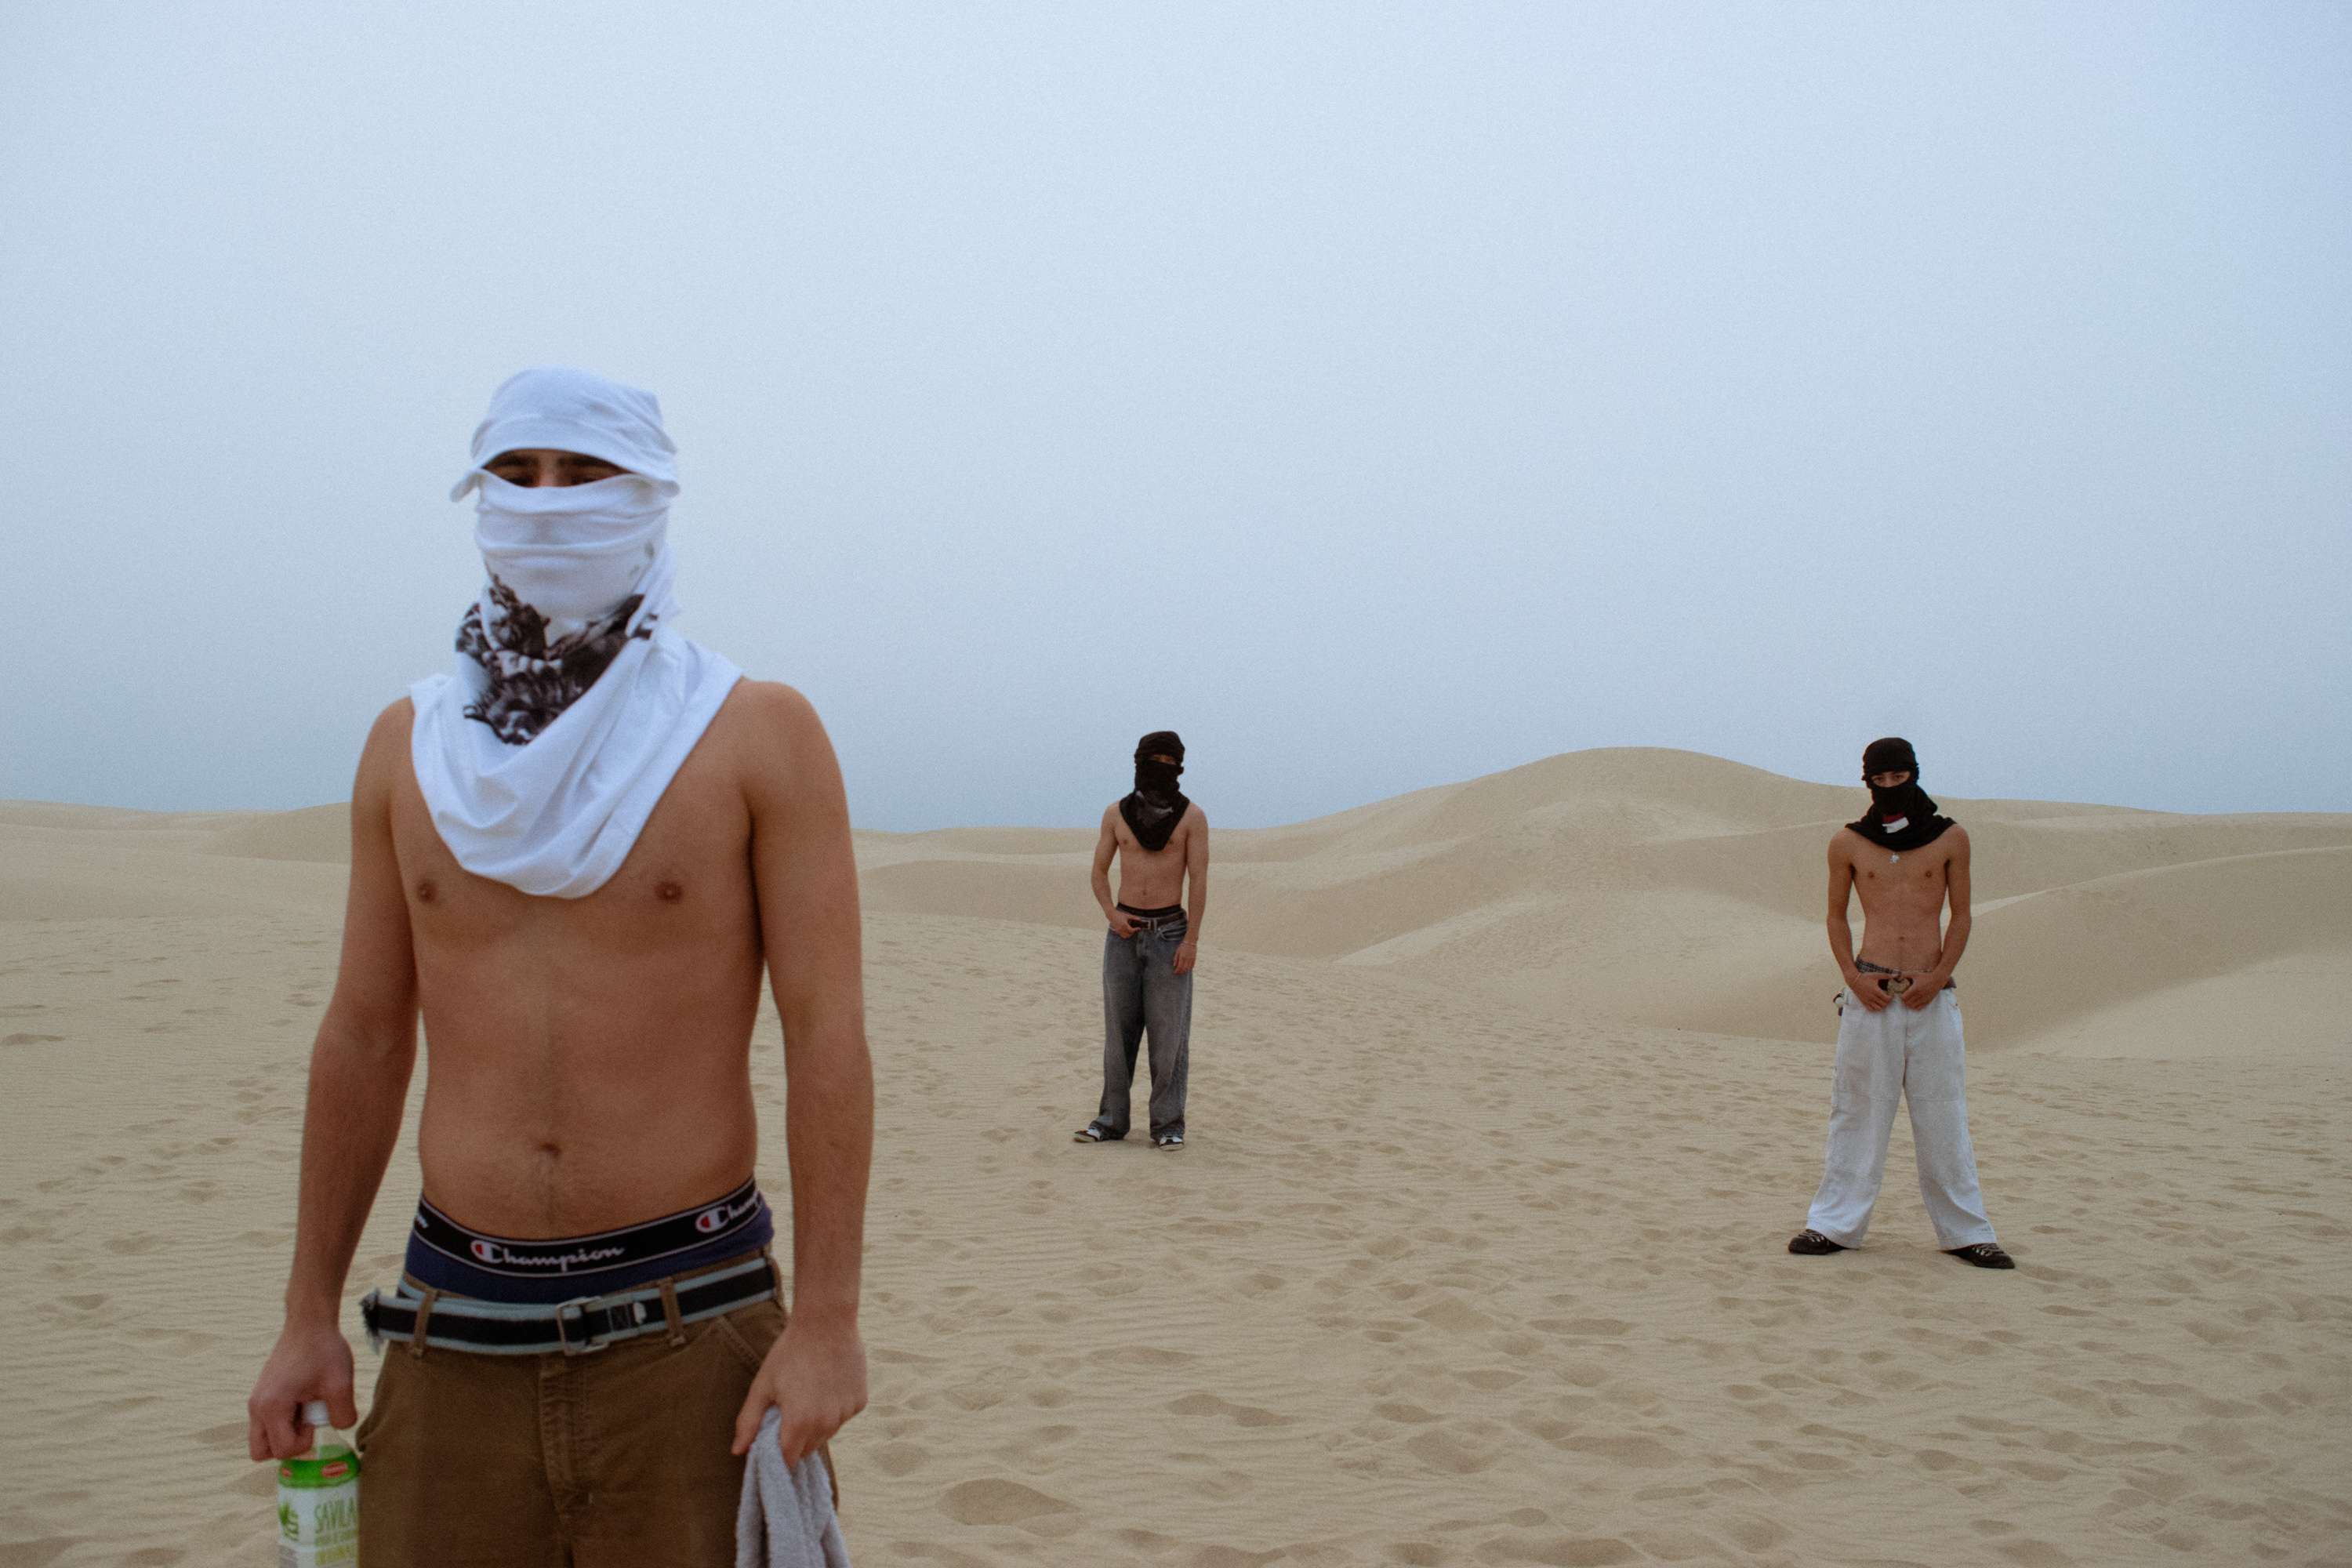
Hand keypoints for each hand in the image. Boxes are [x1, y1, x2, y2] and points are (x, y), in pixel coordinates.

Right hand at [247, 1317, 356, 1460]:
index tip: (316, 1419)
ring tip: (305, 1409)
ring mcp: (256, 1400)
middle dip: (287, 1445)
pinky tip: (302, 1398)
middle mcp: (256, 1407)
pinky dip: (283, 1420)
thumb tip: (338, 1428)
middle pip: (261, 1452)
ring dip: (284, 1433)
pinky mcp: (261, 1394)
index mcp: (271, 1407)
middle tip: (307, 1422)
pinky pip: (267, 1422)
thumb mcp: (342, 1385)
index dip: (305, 1442)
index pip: (283, 1450)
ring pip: (262, 1438)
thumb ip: (343, 1416)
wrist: (309, 1322)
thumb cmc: (324, 1351)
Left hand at [731, 1318, 867, 1469]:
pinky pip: (843, 1417)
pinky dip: (834, 1410)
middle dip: (796, 1439)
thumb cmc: (790, 1352)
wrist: (827, 1322)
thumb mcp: (763, 1385)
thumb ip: (748, 1422)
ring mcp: (846, 1413)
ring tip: (809, 1395)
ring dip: (816, 1425)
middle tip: (789, 1412)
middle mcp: (826, 1424)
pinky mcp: (860, 1402)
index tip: (774, 1441)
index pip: (788, 1460)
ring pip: (827, 1434)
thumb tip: (737, 1451)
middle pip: (808, 1449)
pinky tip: (827, 1386)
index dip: (778, 1454)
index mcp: (799, 1423)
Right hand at [1107, 909, 1138, 937]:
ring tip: (1131, 930)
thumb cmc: (1119, 914)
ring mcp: (1119, 930)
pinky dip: (1126, 934)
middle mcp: (1121, 929)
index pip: (1131, 930)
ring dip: (1129, 934)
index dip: (1136, 930)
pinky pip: (1122, 935)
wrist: (1111, 915)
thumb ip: (1134, 918)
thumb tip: (1140, 919)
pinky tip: (1127, 930)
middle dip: (1133, 933)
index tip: (1139, 928)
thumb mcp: (1127, 915)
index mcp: (1124, 925)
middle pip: (1129, 935)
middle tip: (1135, 929)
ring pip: (1125, 936)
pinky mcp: (1117, 931)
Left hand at [1173, 937, 1198, 975]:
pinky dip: (1189, 969)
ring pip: (1188, 968)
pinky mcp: (1194, 959)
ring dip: (1185, 971)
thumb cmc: (1182, 946)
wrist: (1190, 942)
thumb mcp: (1177, 951)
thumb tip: (1174, 965)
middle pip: (1184, 969)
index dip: (1177, 971)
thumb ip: (1176, 958)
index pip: (1179, 967)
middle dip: (1180, 972)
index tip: (1175, 972)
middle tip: (1178, 973)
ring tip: (1182, 972)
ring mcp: (1191, 959)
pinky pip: (1192, 966)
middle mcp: (1187, 959)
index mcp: (1182, 957)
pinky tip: (1187, 969)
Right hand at [1843, 971, 1892, 1011]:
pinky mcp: (1864, 1002)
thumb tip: (1896, 975)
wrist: (1853, 980)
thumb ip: (1887, 976)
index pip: (1887, 999)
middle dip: (1888, 1001)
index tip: (1891, 994)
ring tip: (1882, 1000)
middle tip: (1887, 997)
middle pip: (1884, 1004)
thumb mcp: (1876, 975)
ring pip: (1878, 1008)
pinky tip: (1876, 1003)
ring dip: (1882, 1005)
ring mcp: (1867, 1000)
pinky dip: (1875, 1008)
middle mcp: (1872, 997)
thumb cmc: (1865, 977)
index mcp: (1876, 991)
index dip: (1891, 997)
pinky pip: (1871, 1009)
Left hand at [1900, 972, 1945, 1009]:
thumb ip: (1904, 974)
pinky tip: (1914, 1002)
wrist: (1937, 980)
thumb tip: (1896, 976)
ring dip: (1909, 1004)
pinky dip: (1915, 1006)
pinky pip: (1919, 1007)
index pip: (1904, 997)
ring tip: (1909, 1000)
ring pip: (1913, 1006)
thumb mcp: (1914, 974)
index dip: (1901, 997)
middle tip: (1904, 997)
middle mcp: (1920, 995)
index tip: (1901, 994)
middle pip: (1908, 1003)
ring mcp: (1924, 999)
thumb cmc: (1925, 976)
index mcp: (1915, 988)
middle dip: (1904, 1001)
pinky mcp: (1928, 1001)